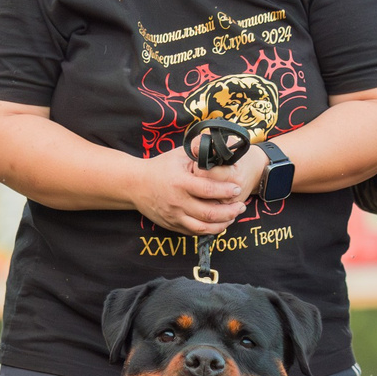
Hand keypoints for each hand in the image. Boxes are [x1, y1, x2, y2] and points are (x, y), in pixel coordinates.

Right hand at [133, 145, 247, 235]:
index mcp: (180, 183)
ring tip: (233, 217)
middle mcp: (177, 202)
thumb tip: (220, 142)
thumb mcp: (179, 155)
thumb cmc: (160, 167)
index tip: (237, 189)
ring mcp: (174, 216)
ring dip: (222, 224)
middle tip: (241, 206)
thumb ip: (199, 150)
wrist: (135, 184)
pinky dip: (209, 230)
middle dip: (230, 211)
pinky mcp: (172, 225)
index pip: (208, 190)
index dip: (226, 191)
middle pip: (210, 213)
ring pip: (203, 228)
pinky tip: (218, 224)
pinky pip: (194, 232)